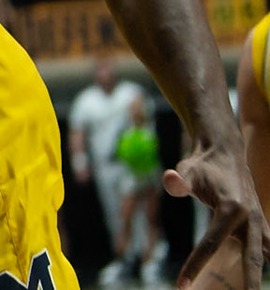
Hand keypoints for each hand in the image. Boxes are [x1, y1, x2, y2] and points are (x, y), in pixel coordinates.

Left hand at [166, 140, 266, 287]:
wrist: (225, 153)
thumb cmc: (202, 165)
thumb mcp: (187, 170)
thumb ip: (178, 180)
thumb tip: (170, 181)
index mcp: (231, 210)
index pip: (211, 244)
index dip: (195, 265)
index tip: (182, 286)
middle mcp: (250, 220)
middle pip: (250, 260)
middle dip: (248, 285)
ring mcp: (259, 224)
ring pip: (263, 258)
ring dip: (260, 279)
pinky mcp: (261, 226)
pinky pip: (269, 250)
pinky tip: (262, 276)